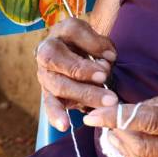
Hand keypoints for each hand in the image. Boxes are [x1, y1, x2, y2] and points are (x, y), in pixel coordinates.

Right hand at [35, 17, 117, 131]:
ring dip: (83, 94)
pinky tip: (65, 125)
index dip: (93, 43)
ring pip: (59, 84)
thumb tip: (108, 58)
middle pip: (62, 60)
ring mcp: (45, 72)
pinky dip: (56, 115)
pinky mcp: (47, 92)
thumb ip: (102, 46)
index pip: (73, 31)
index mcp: (62, 31)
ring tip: (106, 102)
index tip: (112, 56)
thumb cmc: (90, 46)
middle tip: (106, 78)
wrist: (75, 56)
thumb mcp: (98, 39)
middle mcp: (48, 50)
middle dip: (85, 71)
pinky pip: (49, 103)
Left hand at [83, 90, 157, 156]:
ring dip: (125, 146)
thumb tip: (125, 109)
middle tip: (104, 121)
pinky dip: (140, 155)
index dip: (120, 118)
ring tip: (114, 131)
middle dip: (118, 134)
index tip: (96, 115)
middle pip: (146, 147)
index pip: (152, 121)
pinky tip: (133, 143)